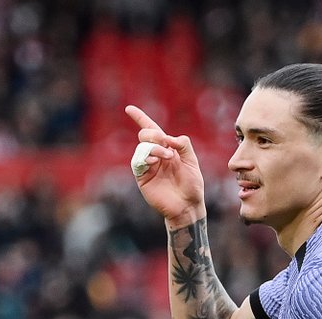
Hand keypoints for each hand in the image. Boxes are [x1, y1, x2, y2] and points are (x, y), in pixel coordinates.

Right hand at [125, 104, 207, 226]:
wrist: (188, 205)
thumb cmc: (192, 185)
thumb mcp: (192, 161)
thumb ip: (183, 145)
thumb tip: (168, 138)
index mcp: (167, 149)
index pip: (152, 130)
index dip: (140, 119)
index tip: (129, 109)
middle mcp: (156, 155)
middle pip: (145, 135)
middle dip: (153, 135)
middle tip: (165, 144)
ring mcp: (148, 166)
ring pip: (142, 147)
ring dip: (154, 148)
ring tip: (166, 157)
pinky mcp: (142, 177)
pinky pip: (137, 161)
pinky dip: (145, 157)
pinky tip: (155, 162)